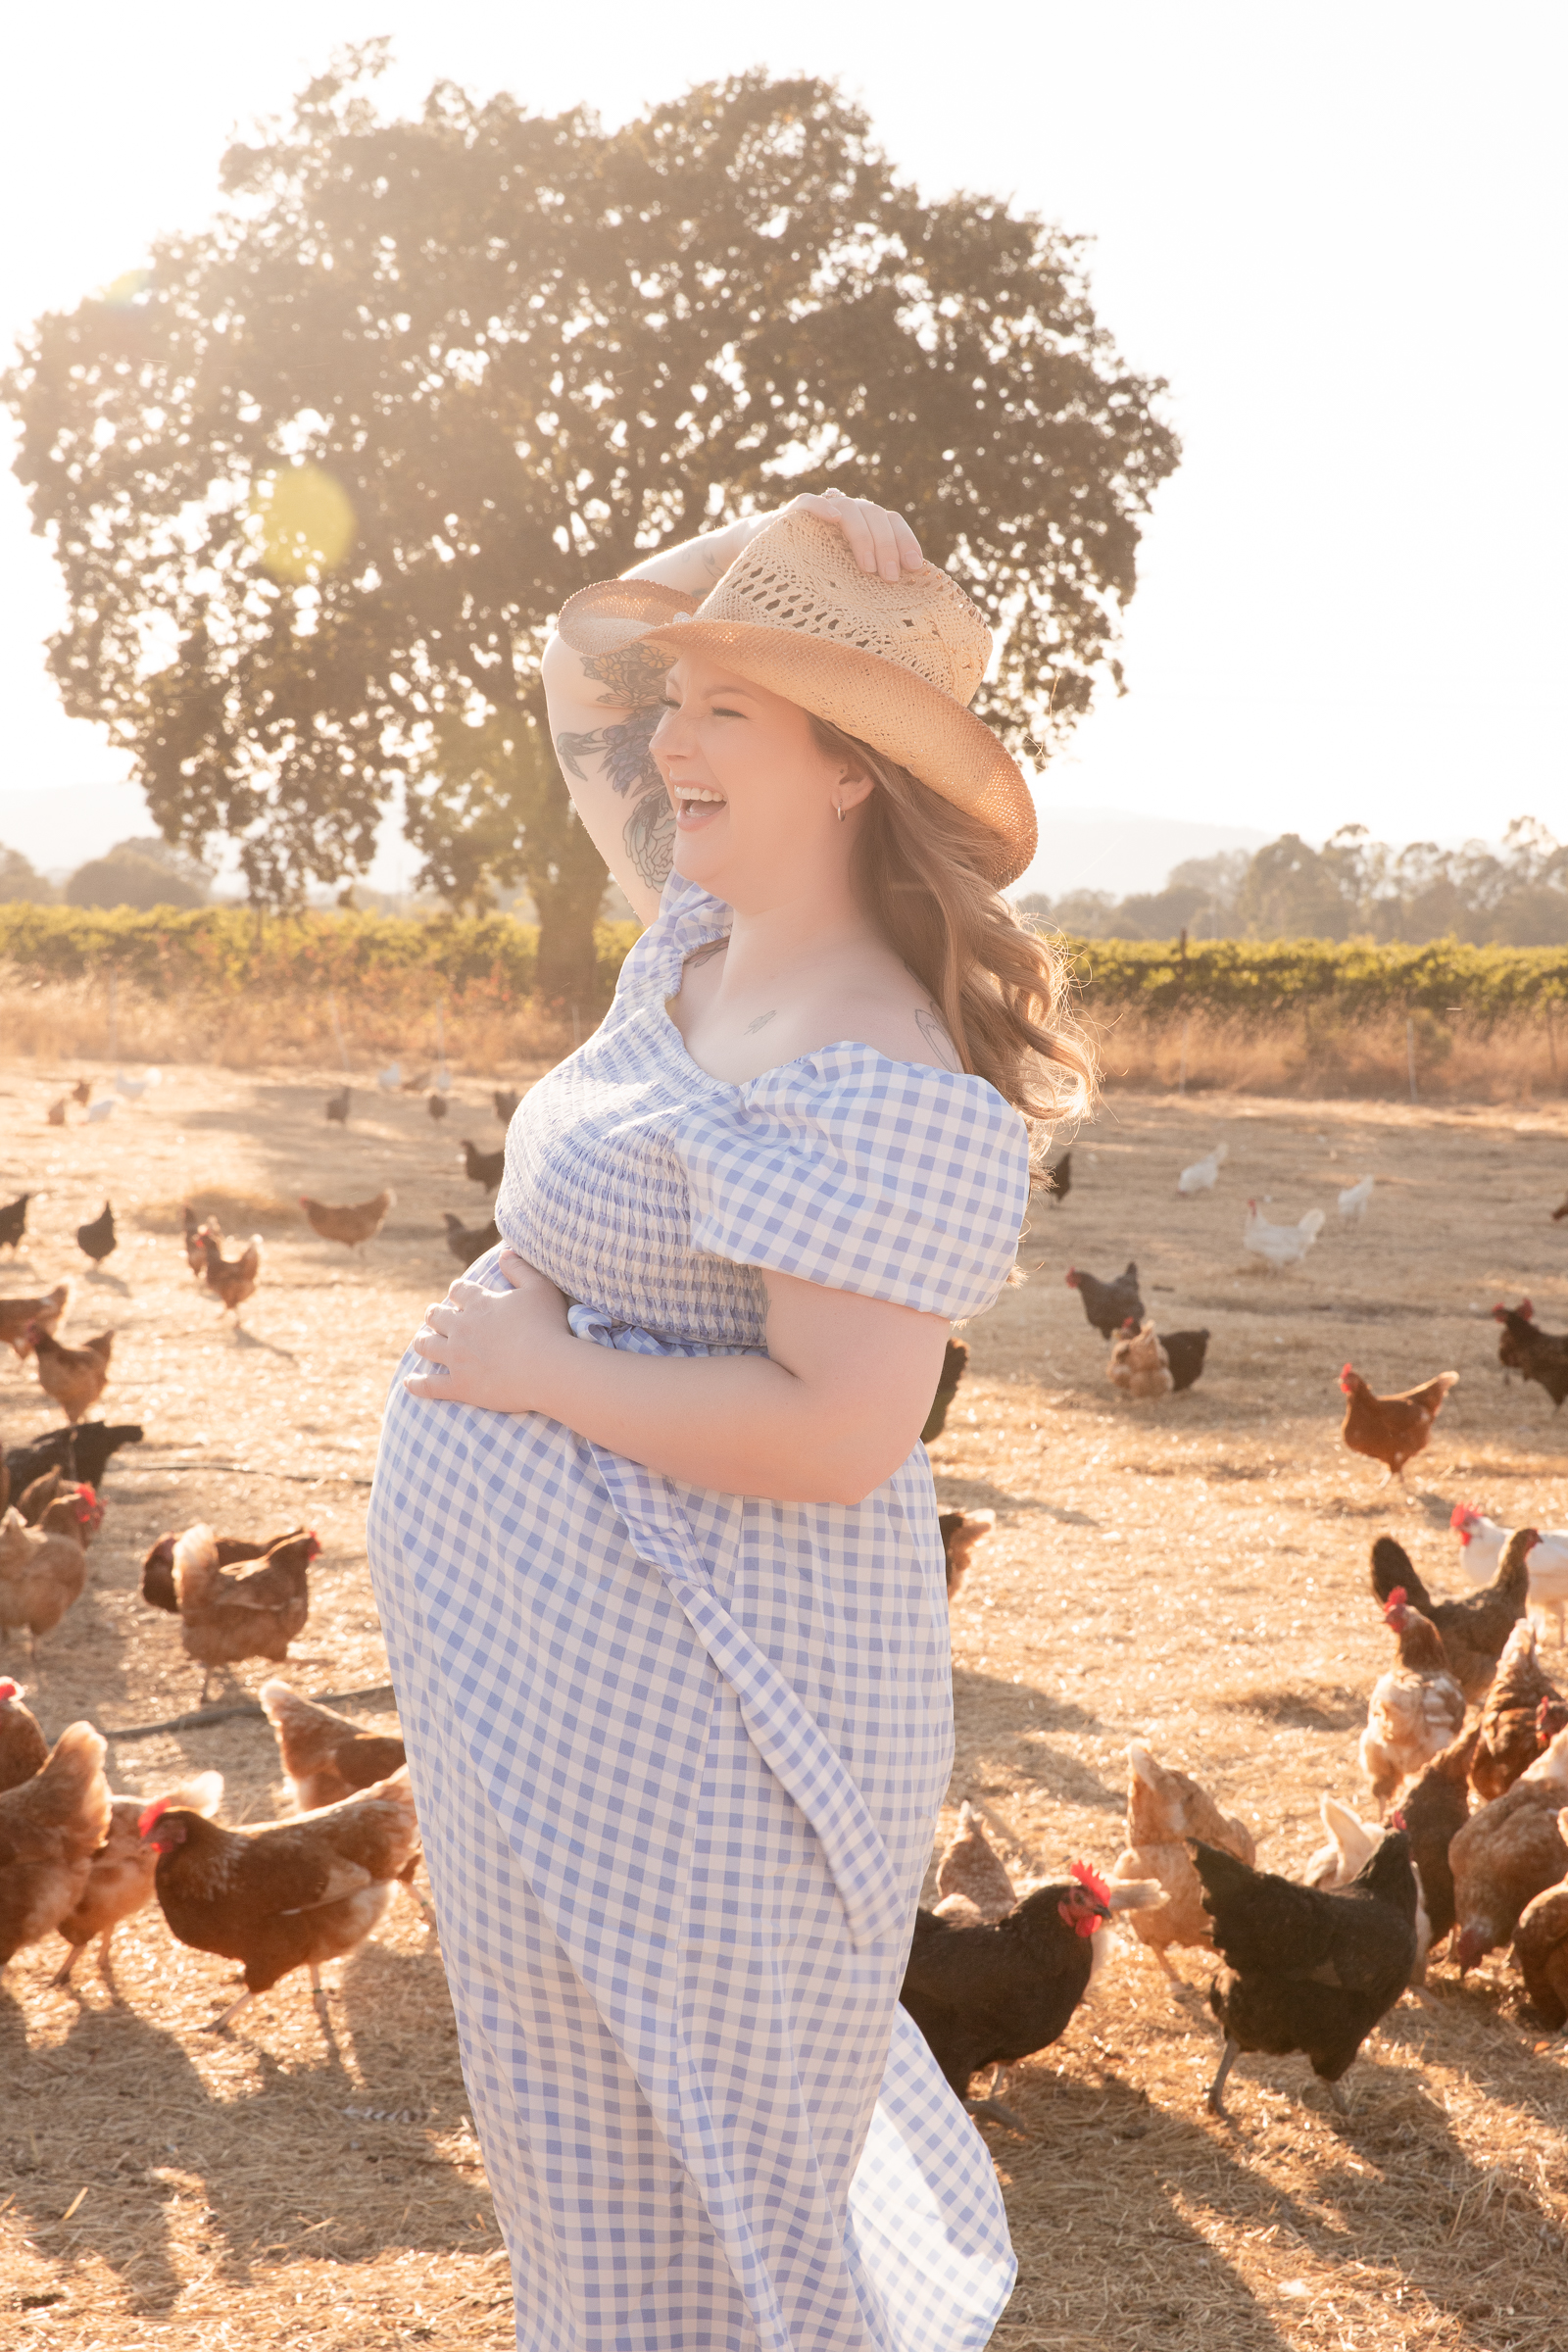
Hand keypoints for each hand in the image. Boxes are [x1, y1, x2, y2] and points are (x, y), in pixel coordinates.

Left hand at [404, 1249, 569, 1412]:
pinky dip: (417, 1384)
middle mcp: (461, 1328)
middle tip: (434, 1316)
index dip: (458, 1291)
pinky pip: (430, 1385)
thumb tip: (503, 1253)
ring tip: (421, 1341)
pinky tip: (409, 1382)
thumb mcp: (540, 1288)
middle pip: (436, 1317)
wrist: (547, 1369)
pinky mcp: (459, 1386)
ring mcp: (457, 1358)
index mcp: (479, 1303)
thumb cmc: (548, 1326)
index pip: (459, 1290)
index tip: (458, 1294)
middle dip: (434, 1315)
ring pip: (427, 1346)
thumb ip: (520, 1268)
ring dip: (423, 1341)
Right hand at [781, 490, 924, 581]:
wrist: (771, 563)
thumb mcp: (851, 578)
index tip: (914, 566)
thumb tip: (908, 598)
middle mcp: (849, 512)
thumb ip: (874, 578)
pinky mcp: (794, 512)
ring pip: (849, 508)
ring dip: (862, 536)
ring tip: (867, 567)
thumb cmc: (818, 575)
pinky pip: (808, 502)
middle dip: (886, 546)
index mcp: (867, 524)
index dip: (905, 540)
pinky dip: (821, 507)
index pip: (892, 521)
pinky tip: (832, 518)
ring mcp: (822, 509)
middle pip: (875, 514)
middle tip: (889, 577)